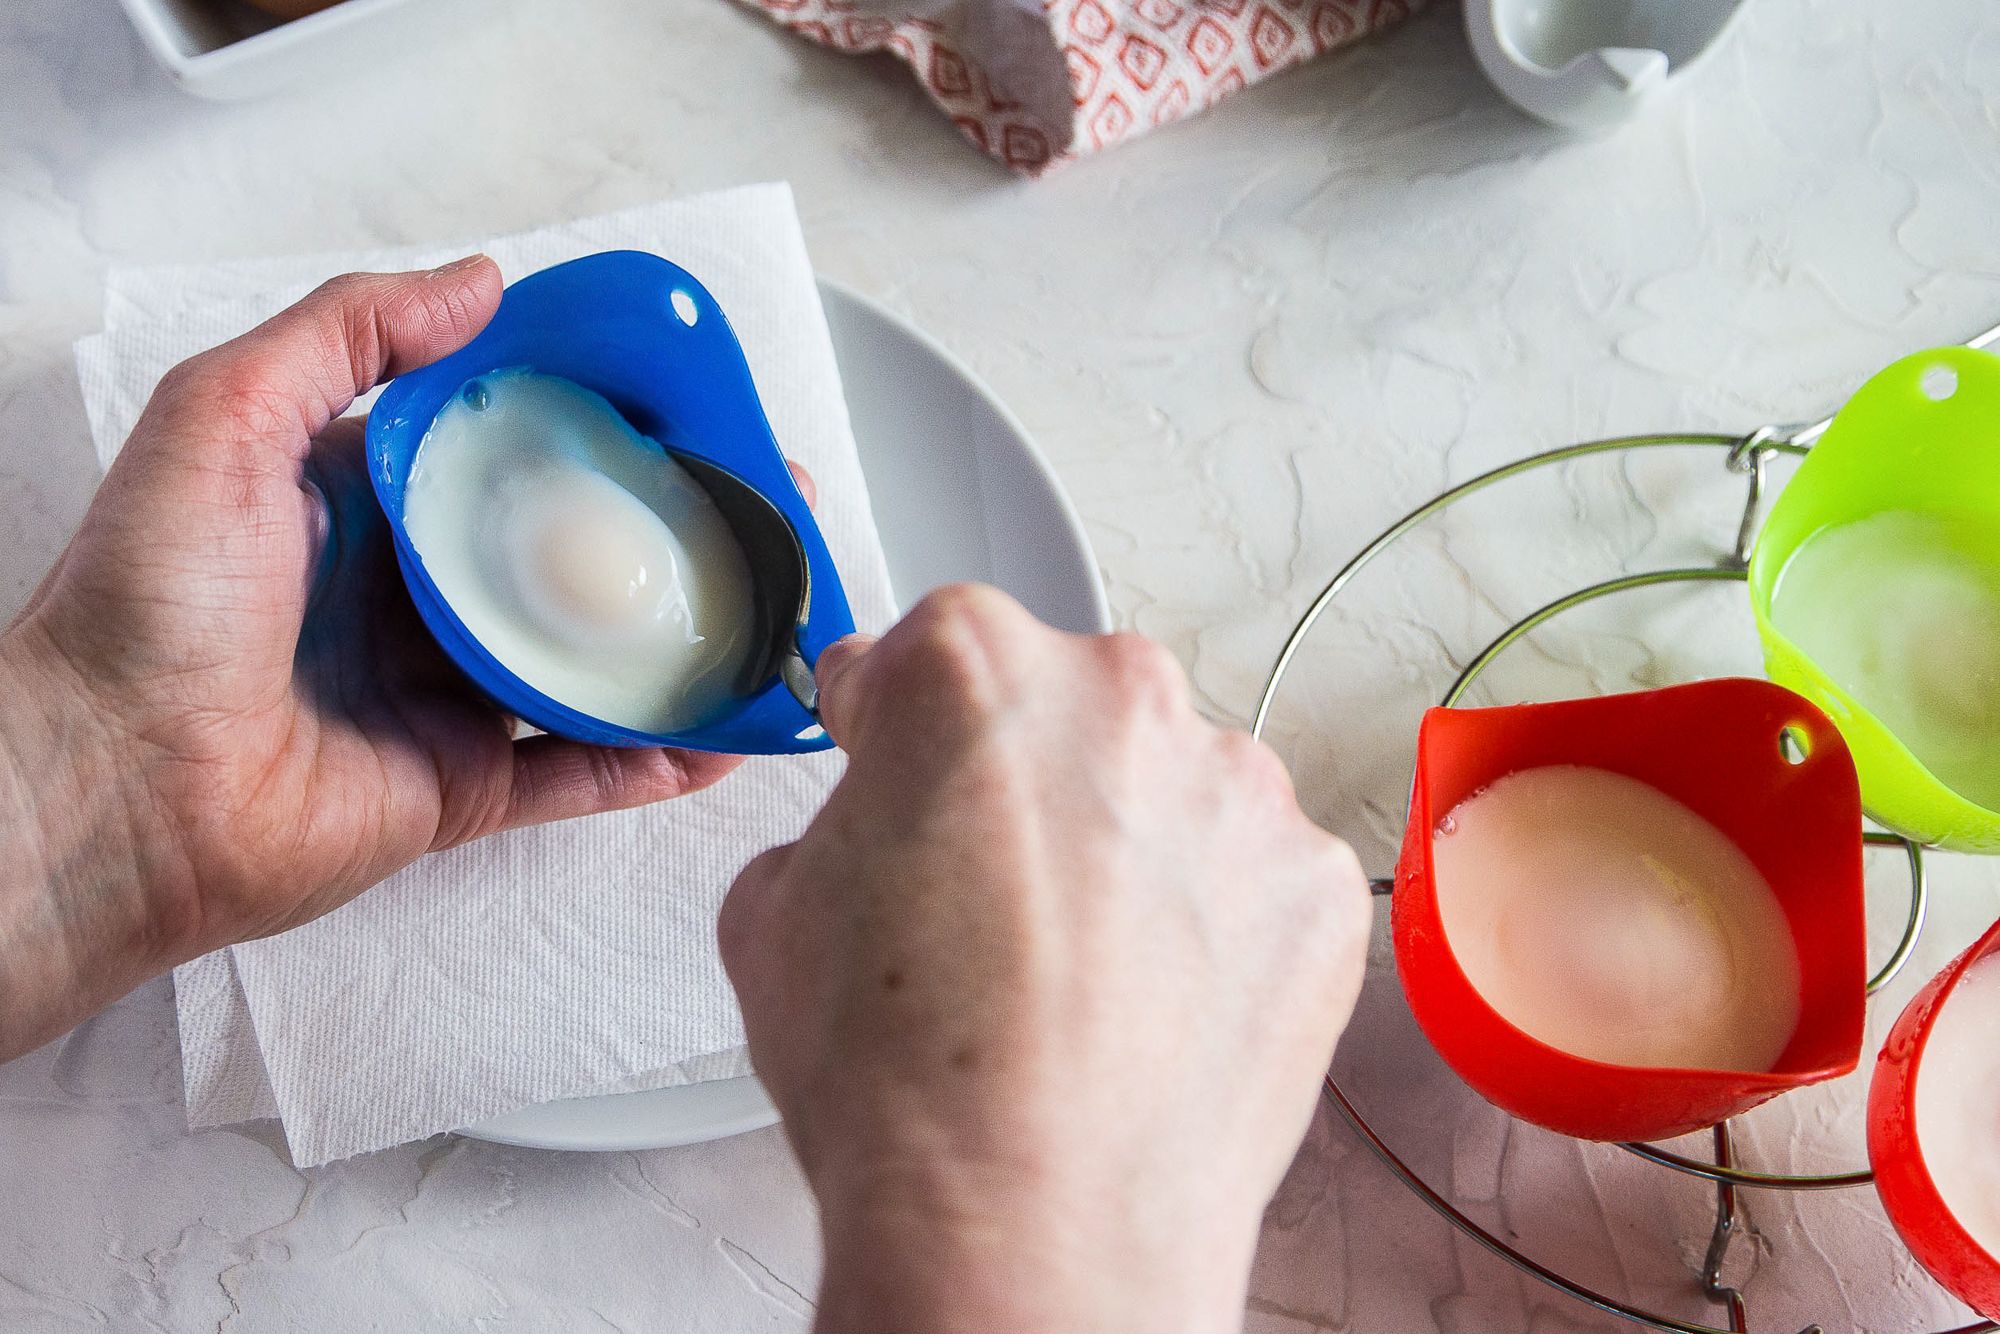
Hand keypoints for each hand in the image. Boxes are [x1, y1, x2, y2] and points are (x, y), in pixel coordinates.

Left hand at [0, 260, 742, 1058]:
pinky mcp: (462, 788)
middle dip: (672, 533)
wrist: (110, 787)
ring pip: (592, 664)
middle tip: (765, 509)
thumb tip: (482, 283)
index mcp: (370, 501)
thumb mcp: (225, 417)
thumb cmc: (149, 601)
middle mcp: (417, 594)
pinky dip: (655, 758)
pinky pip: (578, 773)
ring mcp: (446, 695)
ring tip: (776, 614)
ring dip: (683, 643)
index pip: (513, 450)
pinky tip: (728, 733)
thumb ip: (347, 334)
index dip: (604, 426)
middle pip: (573, 558)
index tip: (691, 408)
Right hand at [719, 586, 1370, 1332]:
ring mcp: (1237, 788)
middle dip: (1024, 780)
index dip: (894, 728)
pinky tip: (1155, 1006)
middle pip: (1061, 707)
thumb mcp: (775, 915)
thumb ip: (839, 823)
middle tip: (988, 897)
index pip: (920, 655)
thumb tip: (874, 834)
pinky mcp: (1316, 885)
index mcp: (972, 666)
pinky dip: (1215, 924)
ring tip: (1077, 974)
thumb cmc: (909, 1085)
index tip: (898, 766)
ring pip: (1170, 787)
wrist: (1031, 1227)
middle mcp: (1120, 697)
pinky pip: (1252, 874)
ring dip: (1130, 848)